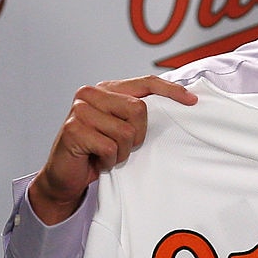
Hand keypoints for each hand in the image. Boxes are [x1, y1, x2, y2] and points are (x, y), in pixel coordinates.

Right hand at [29, 76, 197, 224]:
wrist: (66, 175)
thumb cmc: (97, 150)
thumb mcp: (121, 127)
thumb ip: (137, 113)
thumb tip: (178, 103)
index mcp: (106, 89)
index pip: (146, 82)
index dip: (171, 90)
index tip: (191, 101)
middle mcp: (91, 94)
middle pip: (139, 109)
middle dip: (137, 135)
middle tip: (121, 145)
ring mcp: (80, 110)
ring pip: (126, 132)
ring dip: (122, 151)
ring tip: (107, 153)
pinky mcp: (74, 130)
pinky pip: (111, 148)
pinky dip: (110, 160)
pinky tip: (98, 160)